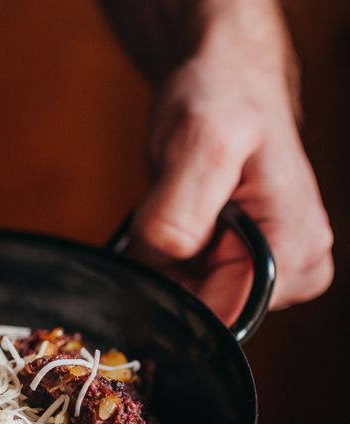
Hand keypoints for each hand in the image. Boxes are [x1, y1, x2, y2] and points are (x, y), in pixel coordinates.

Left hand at [127, 14, 333, 324]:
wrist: (223, 82)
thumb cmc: (221, 101)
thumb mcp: (197, 142)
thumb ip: (178, 208)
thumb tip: (165, 257)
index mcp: (295, 249)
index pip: (223, 316)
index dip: (172, 293)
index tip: (153, 251)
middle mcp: (294, 268)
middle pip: (204, 311)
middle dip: (167, 275)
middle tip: (164, 216)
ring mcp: (270, 268)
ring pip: (191, 299)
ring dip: (164, 265)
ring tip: (173, 209)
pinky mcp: (243, 263)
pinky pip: (188, 284)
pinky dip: (165, 260)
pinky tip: (172, 221)